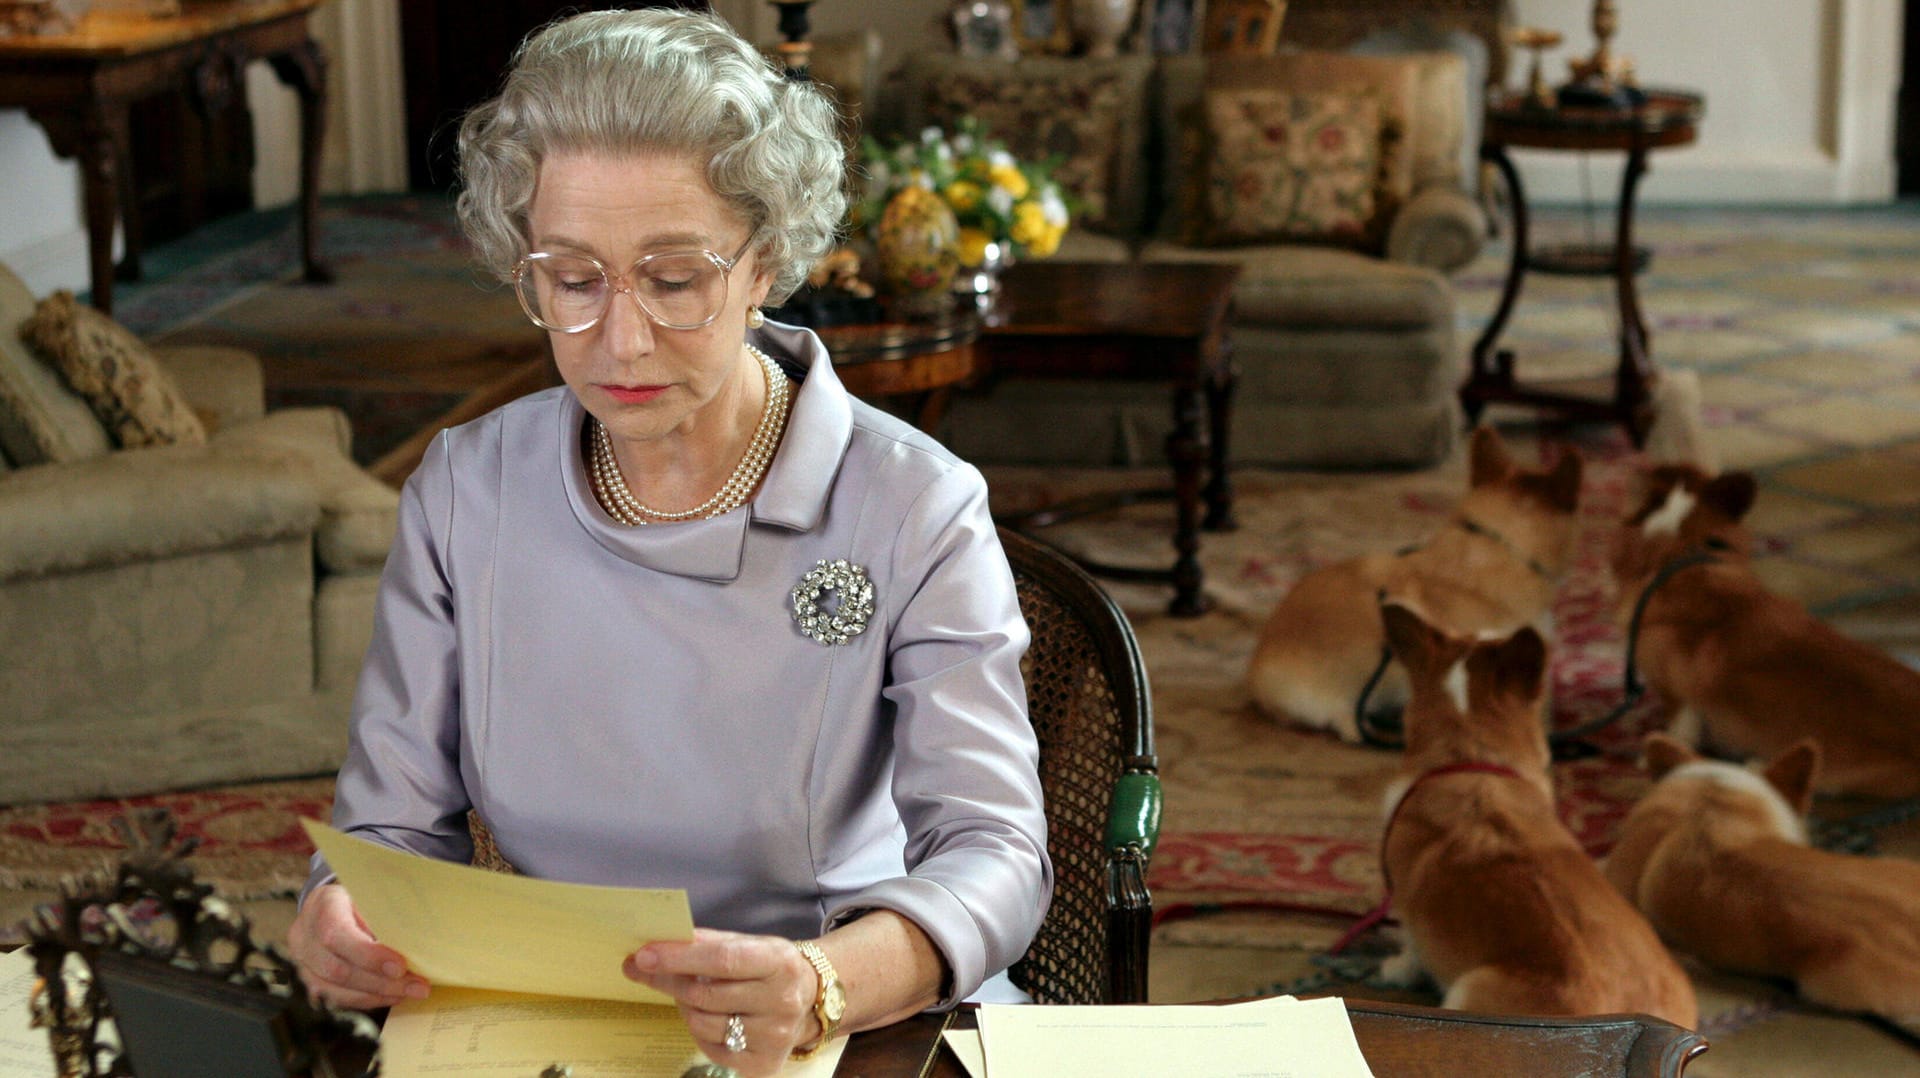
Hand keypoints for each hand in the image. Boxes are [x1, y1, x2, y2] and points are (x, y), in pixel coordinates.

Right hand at [286, 882, 429, 1008]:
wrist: (328, 905)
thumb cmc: (357, 898)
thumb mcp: (371, 896)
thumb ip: (385, 918)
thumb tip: (414, 946)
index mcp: (321, 907)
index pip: (336, 935)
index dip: (368, 955)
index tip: (401, 967)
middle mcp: (304, 937)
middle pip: (338, 969)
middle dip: (382, 982)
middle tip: (417, 986)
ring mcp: (302, 963)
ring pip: (336, 990)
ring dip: (378, 995)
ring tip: (409, 992)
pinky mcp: (309, 982)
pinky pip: (337, 999)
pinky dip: (368, 999)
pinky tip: (392, 995)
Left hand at [624, 928, 819, 1077]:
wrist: (811, 1001)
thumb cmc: (769, 968)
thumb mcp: (749, 944)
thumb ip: (706, 943)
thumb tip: (652, 950)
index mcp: (780, 963)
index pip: (723, 960)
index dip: (680, 958)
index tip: (644, 956)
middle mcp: (782, 1001)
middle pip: (707, 995)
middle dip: (669, 981)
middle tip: (648, 969)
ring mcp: (774, 1037)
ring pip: (703, 1024)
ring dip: (686, 1006)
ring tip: (694, 995)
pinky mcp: (762, 1064)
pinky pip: (710, 1048)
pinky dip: (699, 1030)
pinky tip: (711, 1016)